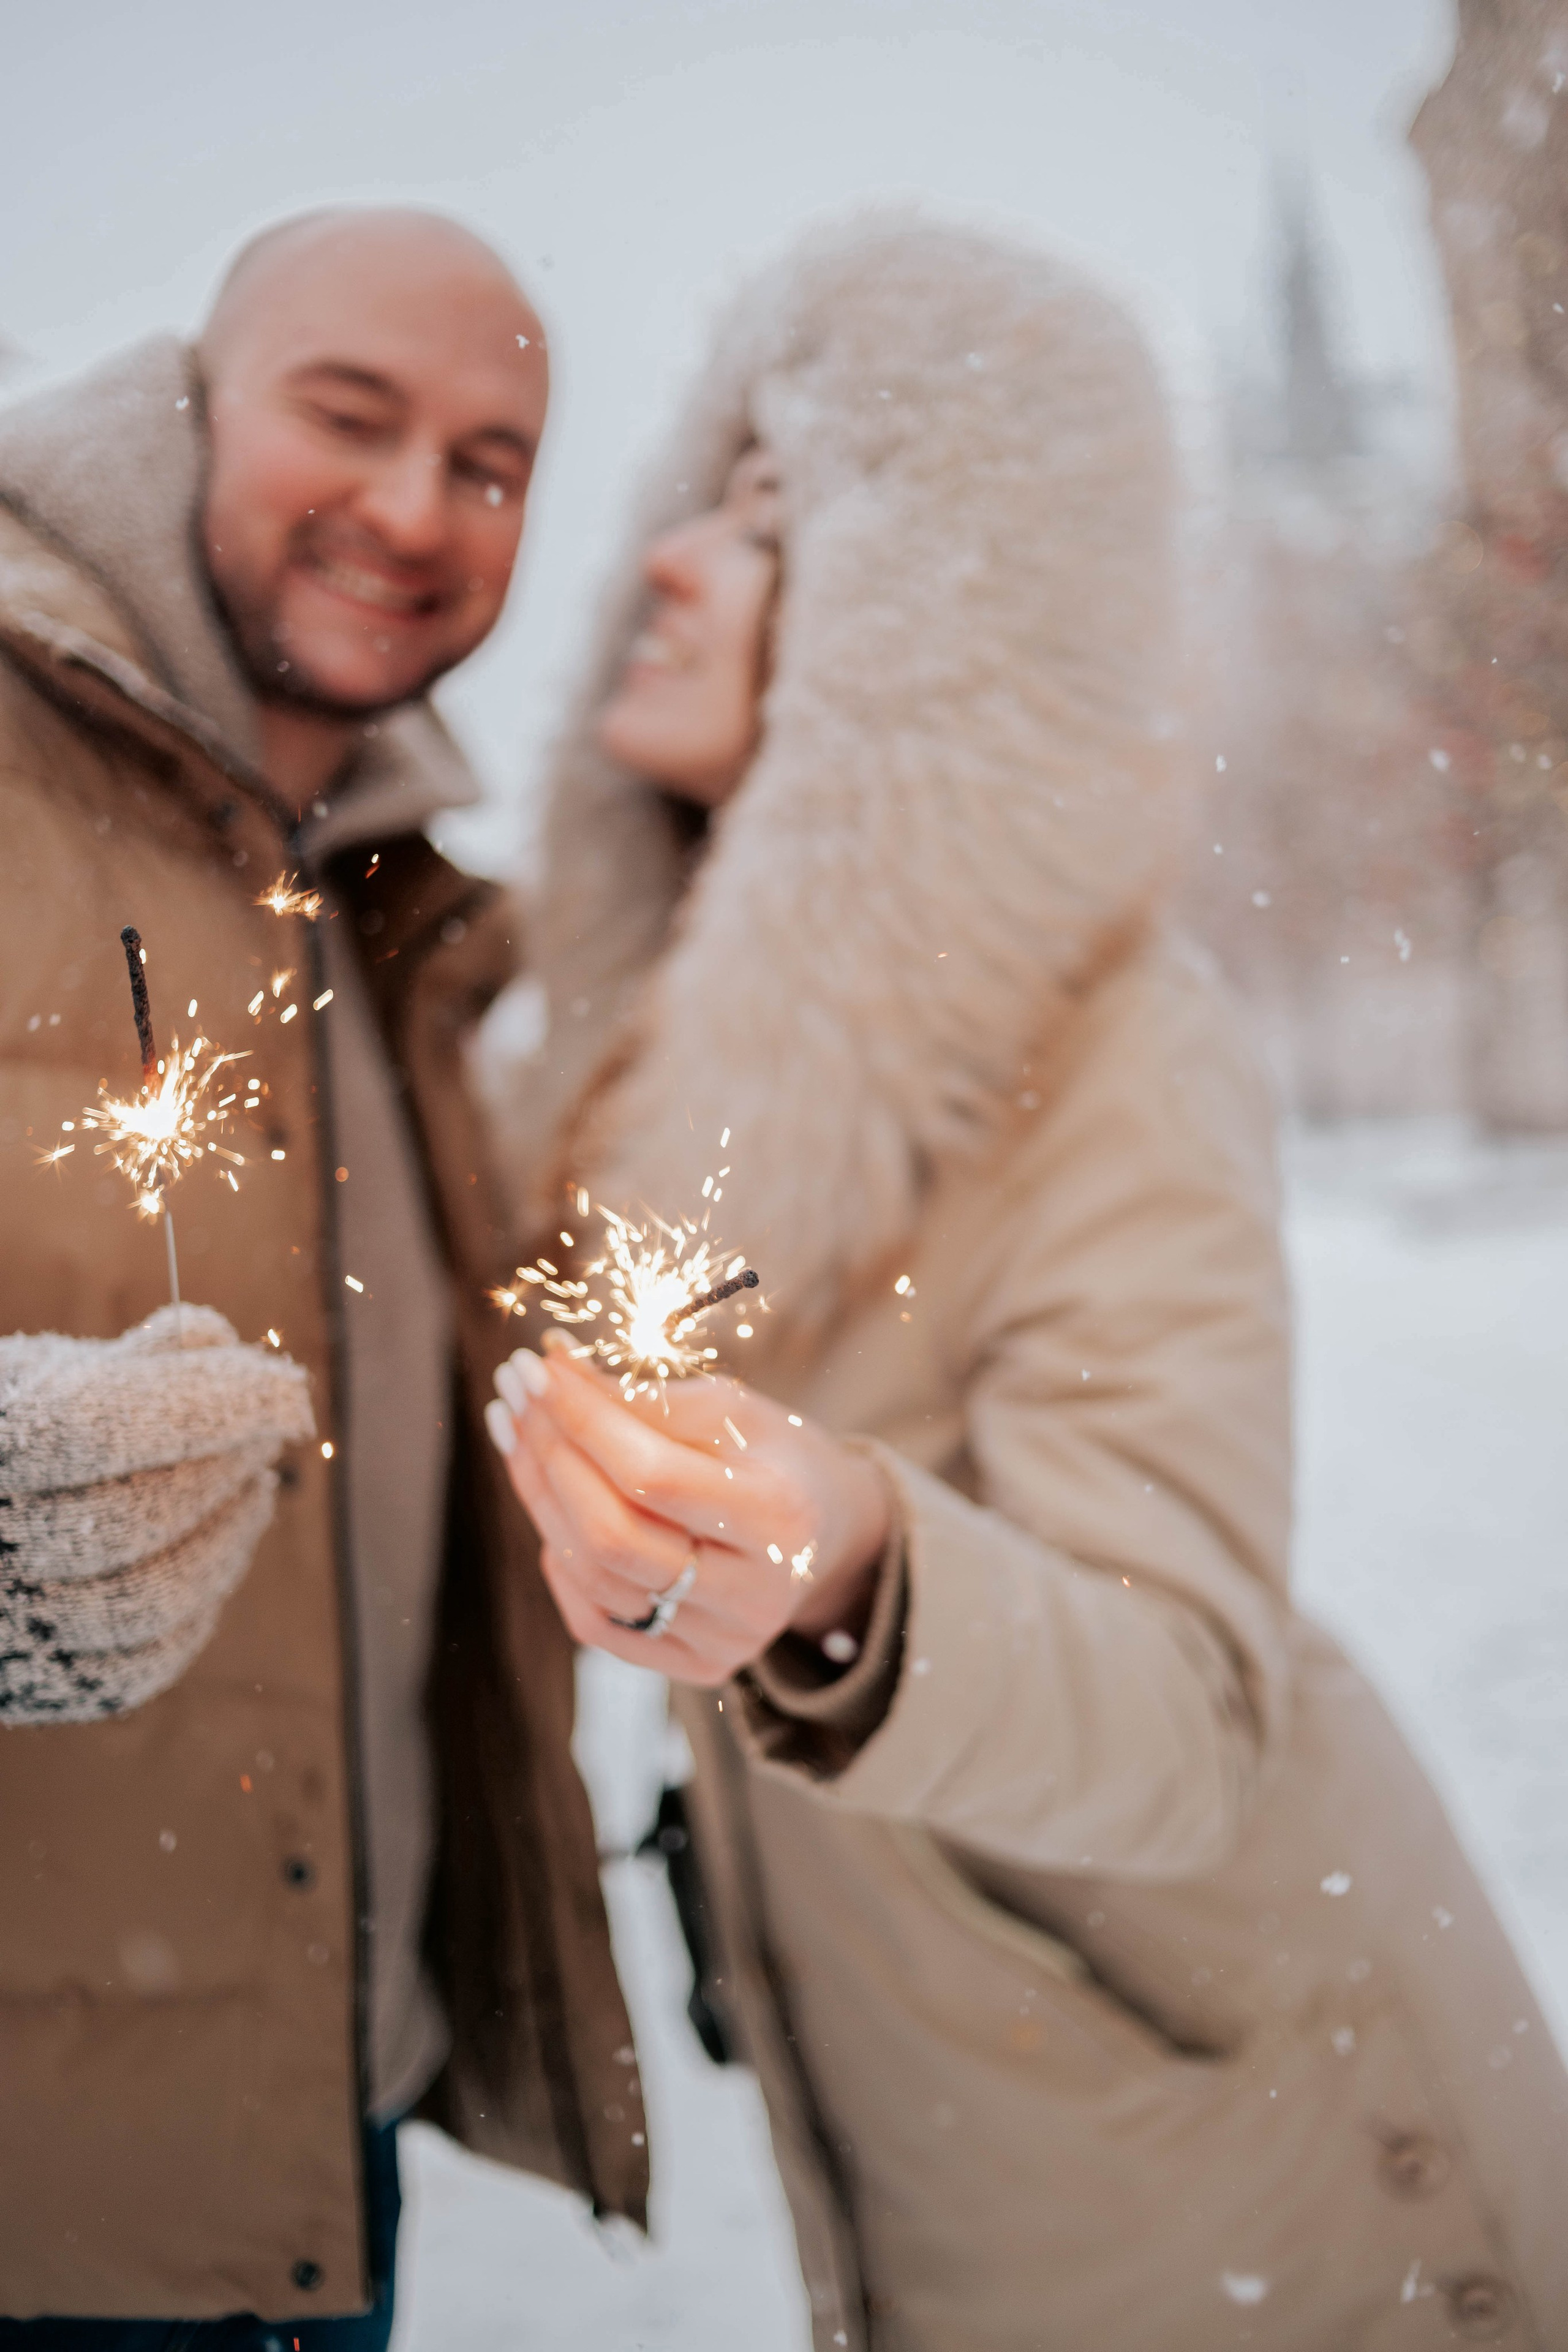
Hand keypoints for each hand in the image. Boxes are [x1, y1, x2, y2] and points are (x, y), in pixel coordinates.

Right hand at [0, 1304, 314, 1722]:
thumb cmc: (7, 1434)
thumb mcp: (36, 1378)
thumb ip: (125, 1363)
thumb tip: (220, 1341)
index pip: (100, 1422)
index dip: (208, 1403)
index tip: (289, 1387)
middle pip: (131, 1518)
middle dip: (221, 1471)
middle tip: (270, 1433)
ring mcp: (3, 1629)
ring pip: (147, 1601)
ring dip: (227, 1538)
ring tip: (257, 1485)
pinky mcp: (34, 1687)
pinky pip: (140, 1665)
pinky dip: (199, 1607)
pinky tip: (223, 1546)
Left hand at [486, 1341, 890, 1685]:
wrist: (825, 1534)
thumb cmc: (772, 1455)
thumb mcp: (731, 1409)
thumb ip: (646, 1399)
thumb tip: (553, 1371)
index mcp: (779, 1516)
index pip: (651, 1474)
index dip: (581, 1420)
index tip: (534, 1366)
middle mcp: (755, 1595)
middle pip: (612, 1535)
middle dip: (548, 1455)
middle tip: (511, 1394)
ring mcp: (724, 1641)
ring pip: (594, 1578)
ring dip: (540, 1498)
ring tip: (519, 1435)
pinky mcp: (696, 1666)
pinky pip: (595, 1624)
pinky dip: (560, 1562)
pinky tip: (553, 1508)